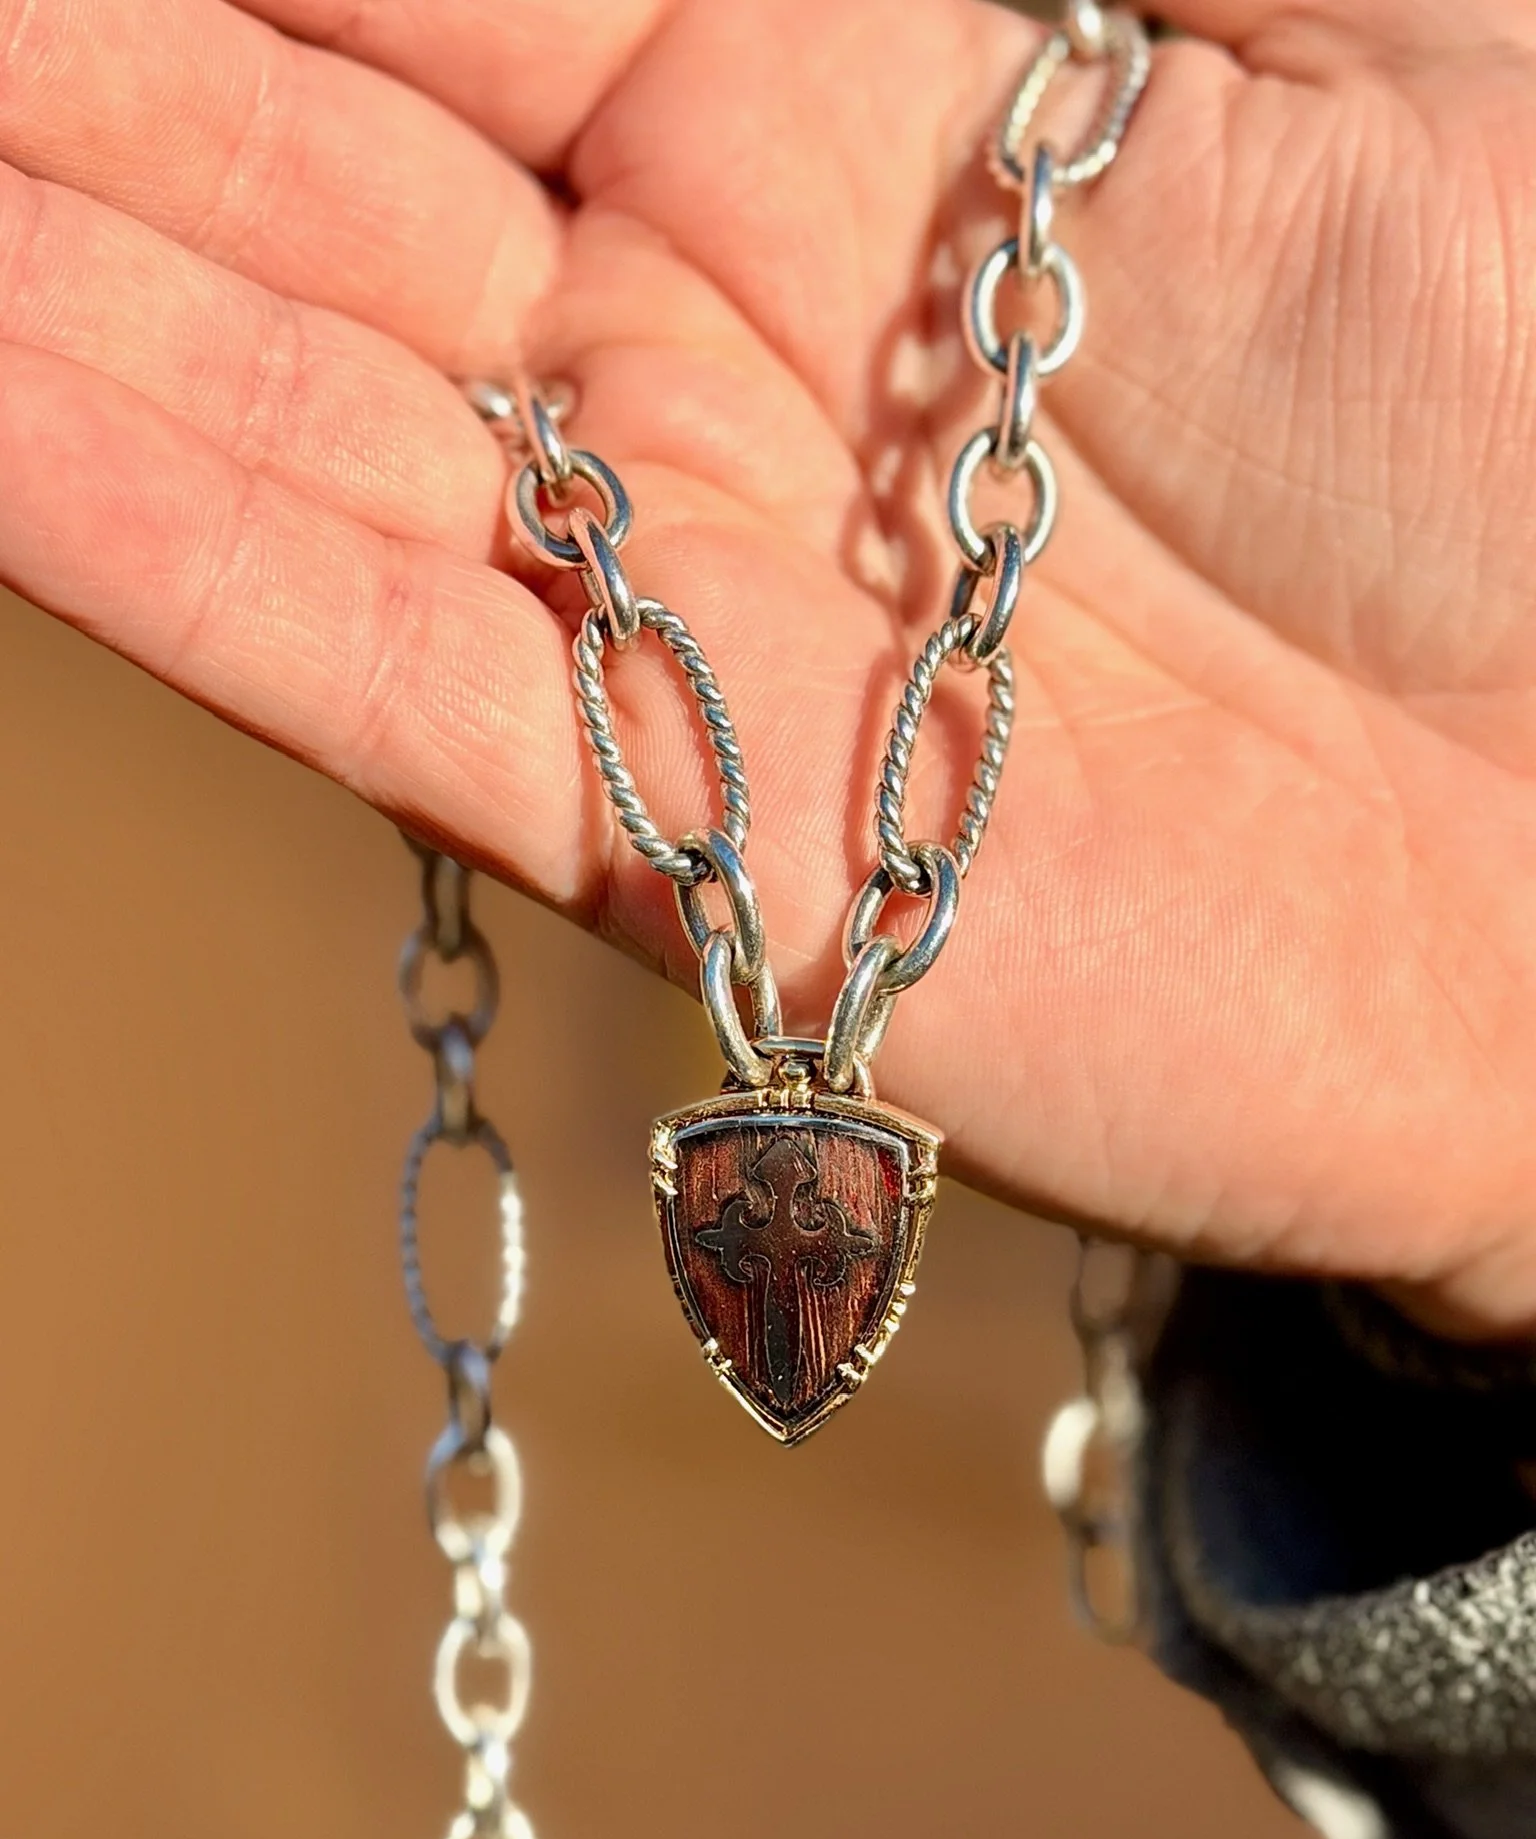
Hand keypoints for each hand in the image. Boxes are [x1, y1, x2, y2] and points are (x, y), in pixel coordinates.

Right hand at [0, 0, 1532, 1333]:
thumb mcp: (1371, 1)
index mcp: (834, 84)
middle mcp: (687, 334)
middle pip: (289, 147)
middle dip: (85, 76)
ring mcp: (648, 591)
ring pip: (258, 393)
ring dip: (49, 271)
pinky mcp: (651, 826)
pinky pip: (341, 651)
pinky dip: (131, 528)